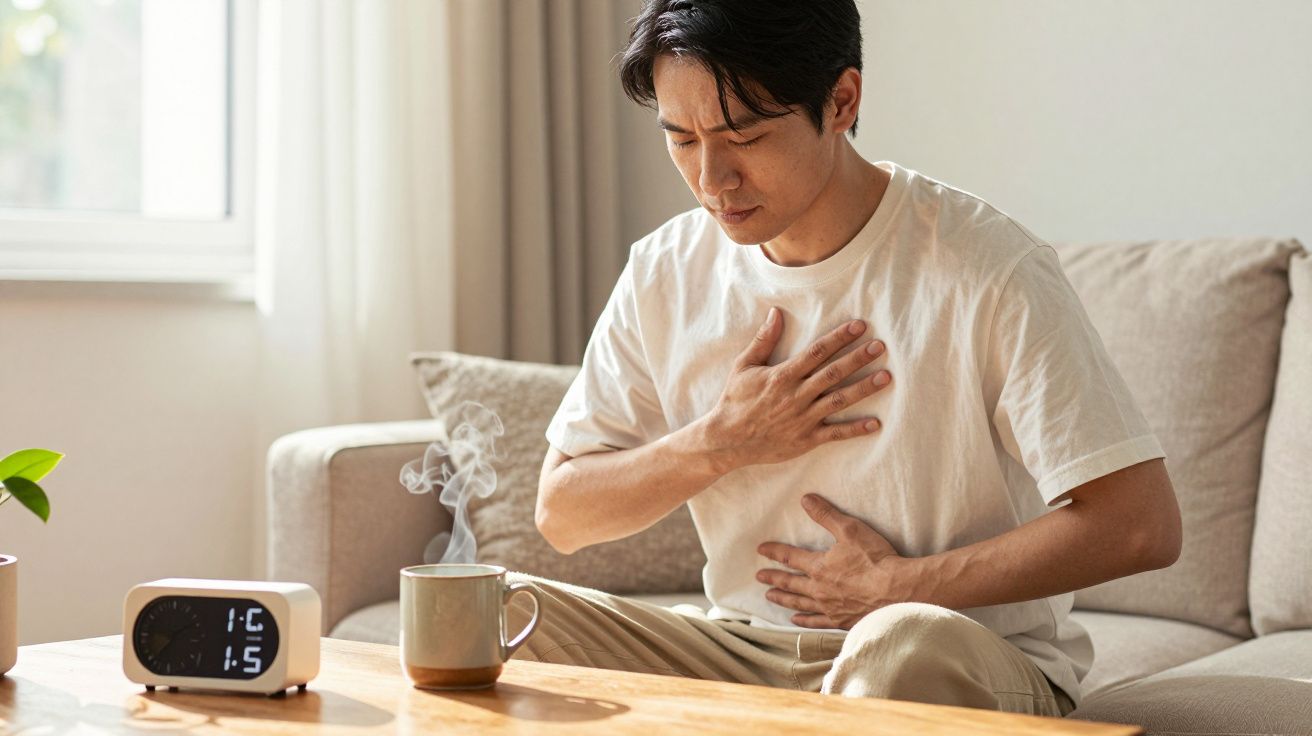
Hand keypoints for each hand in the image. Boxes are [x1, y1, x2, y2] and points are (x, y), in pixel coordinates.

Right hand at [702, 307, 891, 472]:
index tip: (859, 326)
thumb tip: (776, 312)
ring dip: (863, 389)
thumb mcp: (744, 366)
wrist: (727, 440)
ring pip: (839, 401)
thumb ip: (763, 340)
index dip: (839, 338)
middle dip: (858, 358)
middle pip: (833, 373)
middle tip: (880, 346)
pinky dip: (855, 429)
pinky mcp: (806, 439)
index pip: (817, 352)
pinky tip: (875, 423)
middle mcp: (796, 395)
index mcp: (783, 375)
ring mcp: (803, 418)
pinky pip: (835, 434)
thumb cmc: (735, 400)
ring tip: (885, 377)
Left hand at [756, 493, 907, 628]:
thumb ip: (826, 515)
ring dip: (783, 599)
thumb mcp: (850, 529)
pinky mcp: (841, 621)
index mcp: (819, 567)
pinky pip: (817, 622)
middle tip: (759, 577)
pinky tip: (796, 620)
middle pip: (790, 582)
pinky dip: (804, 620)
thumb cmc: (875, 559)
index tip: (761, 550)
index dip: (774, 552)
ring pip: (799, 603)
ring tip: (770, 597)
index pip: (790, 557)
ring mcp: (829, 607)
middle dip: (773, 578)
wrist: (897, 591)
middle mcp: (819, 589)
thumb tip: (806, 499)